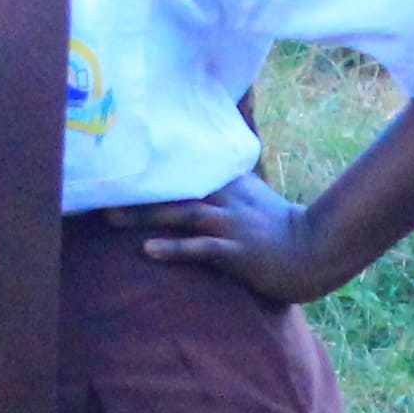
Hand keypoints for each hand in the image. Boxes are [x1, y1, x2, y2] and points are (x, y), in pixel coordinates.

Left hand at [107, 173, 343, 306]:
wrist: (314, 252)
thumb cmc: (281, 230)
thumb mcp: (253, 196)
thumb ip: (227, 183)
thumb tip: (199, 175)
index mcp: (228, 185)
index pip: (183, 168)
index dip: (148, 166)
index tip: (114, 160)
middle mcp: (225, 200)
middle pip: (173, 189)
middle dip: (135, 189)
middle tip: (98, 188)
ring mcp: (230, 225)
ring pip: (181, 214)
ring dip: (144, 215)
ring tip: (110, 218)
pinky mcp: (236, 252)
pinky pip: (200, 249)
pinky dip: (173, 248)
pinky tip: (148, 250)